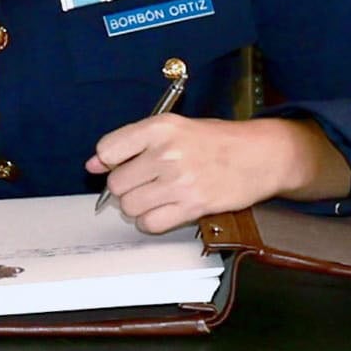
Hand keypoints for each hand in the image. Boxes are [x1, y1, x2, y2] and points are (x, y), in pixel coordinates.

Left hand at [84, 116, 350, 234]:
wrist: (259, 155)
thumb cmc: (215, 140)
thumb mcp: (174, 128)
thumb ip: (132, 143)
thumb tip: (92, 164)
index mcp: (161, 127)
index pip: (108, 149)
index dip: (107, 161)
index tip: (117, 164)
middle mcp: (167, 152)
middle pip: (117, 183)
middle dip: (125, 187)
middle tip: (143, 183)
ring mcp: (179, 181)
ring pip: (130, 206)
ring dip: (137, 206)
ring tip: (155, 197)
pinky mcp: (192, 205)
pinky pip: (151, 223)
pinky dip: (151, 222)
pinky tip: (164, 210)